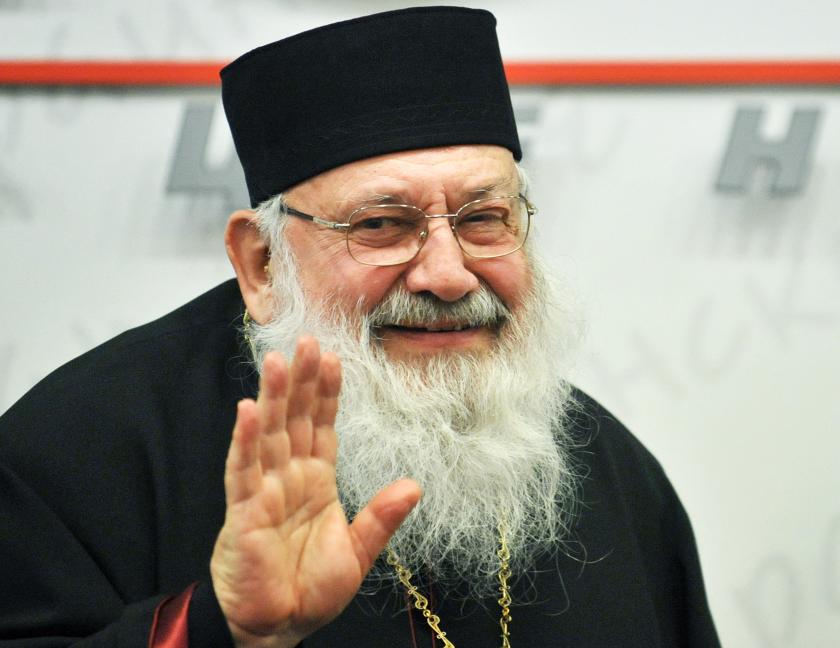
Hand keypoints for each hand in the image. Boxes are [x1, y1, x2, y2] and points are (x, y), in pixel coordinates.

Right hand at [210, 337, 420, 647]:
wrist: (278, 628)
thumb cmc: (311, 590)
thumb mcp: (358, 551)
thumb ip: (382, 516)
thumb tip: (414, 484)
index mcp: (316, 481)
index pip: (322, 426)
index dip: (328, 392)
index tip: (334, 357)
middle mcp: (289, 478)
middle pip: (295, 419)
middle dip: (302, 380)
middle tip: (307, 340)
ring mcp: (264, 492)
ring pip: (269, 434)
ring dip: (274, 396)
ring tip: (278, 359)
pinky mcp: (244, 513)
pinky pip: (243, 470)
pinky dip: (245, 440)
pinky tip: (248, 409)